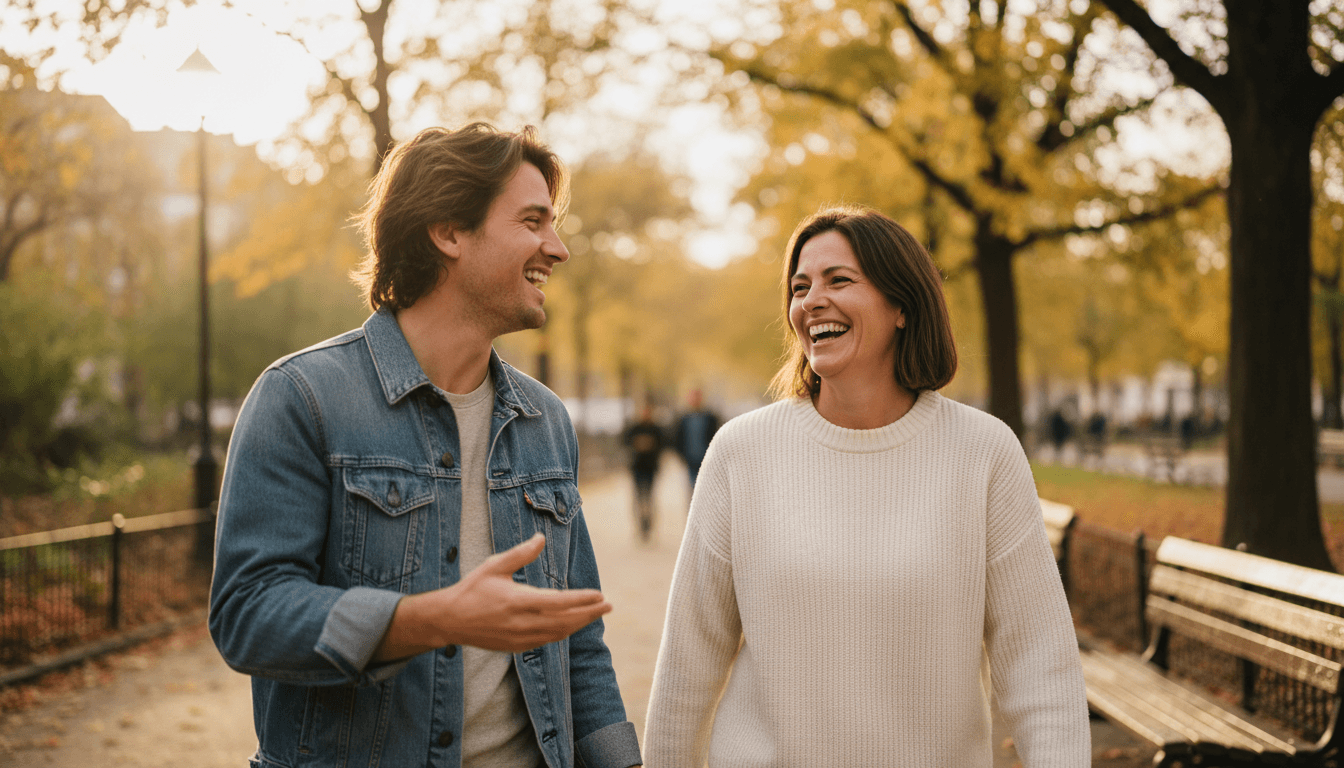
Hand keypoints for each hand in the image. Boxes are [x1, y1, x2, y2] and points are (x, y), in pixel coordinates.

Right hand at [374, 533, 611, 659]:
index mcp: (518, 601)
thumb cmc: (472, 589)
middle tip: (608, 606)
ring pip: (558, 633)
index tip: (600, 595)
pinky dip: (563, 632)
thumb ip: (521, 554)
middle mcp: (522, 623)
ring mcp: (520, 638)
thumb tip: (541, 538)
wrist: (450, 620)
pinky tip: (571, 625)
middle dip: (589, 614)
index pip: (559, 602)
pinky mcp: (517, 647)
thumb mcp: (494, 566)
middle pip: (565, 621)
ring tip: (596, 614)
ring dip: (579, 624)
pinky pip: (547, 641)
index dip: (582, 600)